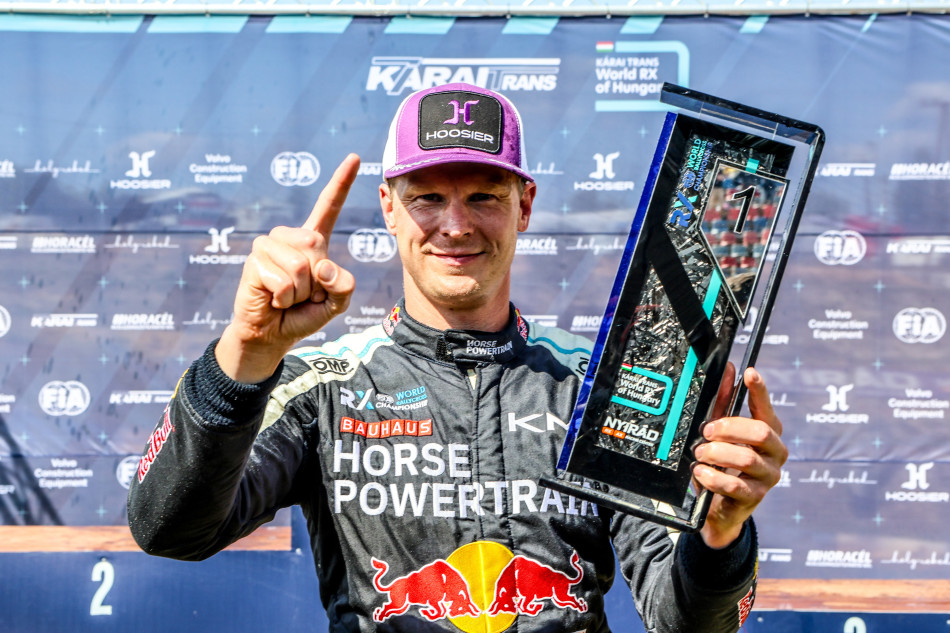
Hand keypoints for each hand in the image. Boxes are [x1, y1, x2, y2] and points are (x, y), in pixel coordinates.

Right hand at [216, 154, 359, 382]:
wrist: (271, 335)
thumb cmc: (304, 315)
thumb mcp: (337, 303)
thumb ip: (344, 285)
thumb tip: (322, 266)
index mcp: (313, 241)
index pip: (328, 207)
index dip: (341, 183)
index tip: (354, 157)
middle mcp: (290, 238)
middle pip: (316, 246)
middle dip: (316, 280)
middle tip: (303, 293)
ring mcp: (269, 247)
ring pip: (300, 265)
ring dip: (299, 291)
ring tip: (287, 296)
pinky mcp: (254, 262)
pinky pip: (283, 280)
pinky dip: (284, 297)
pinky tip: (273, 299)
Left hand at [693, 364, 787, 548]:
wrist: (719, 508)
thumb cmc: (722, 463)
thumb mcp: (720, 433)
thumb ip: (723, 403)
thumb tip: (729, 370)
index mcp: (768, 433)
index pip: (766, 408)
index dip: (759, 390)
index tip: (749, 373)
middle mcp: (774, 452)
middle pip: (759, 432)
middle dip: (729, 428)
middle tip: (706, 432)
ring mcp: (768, 476)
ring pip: (747, 457)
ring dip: (717, 453)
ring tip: (701, 454)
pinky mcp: (756, 497)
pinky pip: (734, 484)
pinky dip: (712, 476)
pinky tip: (701, 472)